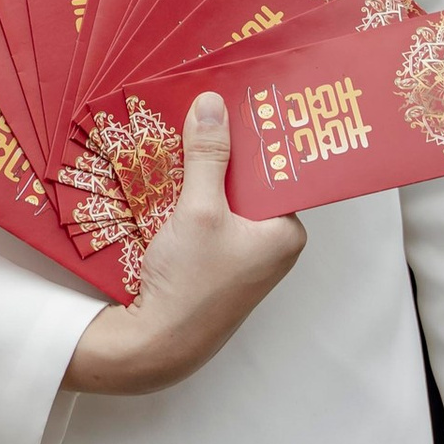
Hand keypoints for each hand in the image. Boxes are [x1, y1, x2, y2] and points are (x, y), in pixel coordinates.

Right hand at [62, 93, 304, 394]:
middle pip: (248, 181)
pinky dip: (188, 198)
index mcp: (286, 231)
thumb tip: (212, 105)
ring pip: (224, 198)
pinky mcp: (213, 264)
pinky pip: (206, 217)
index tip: (236, 101)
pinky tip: (165, 178)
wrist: (157, 343)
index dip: (257, 136)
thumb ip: (208, 156)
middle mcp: (271, 244)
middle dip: (222, 151)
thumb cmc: (190, 283)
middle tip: (200, 110)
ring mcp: (241, 256)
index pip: (279, 170)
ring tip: (178, 136)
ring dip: (200, 173)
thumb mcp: (199, 209)